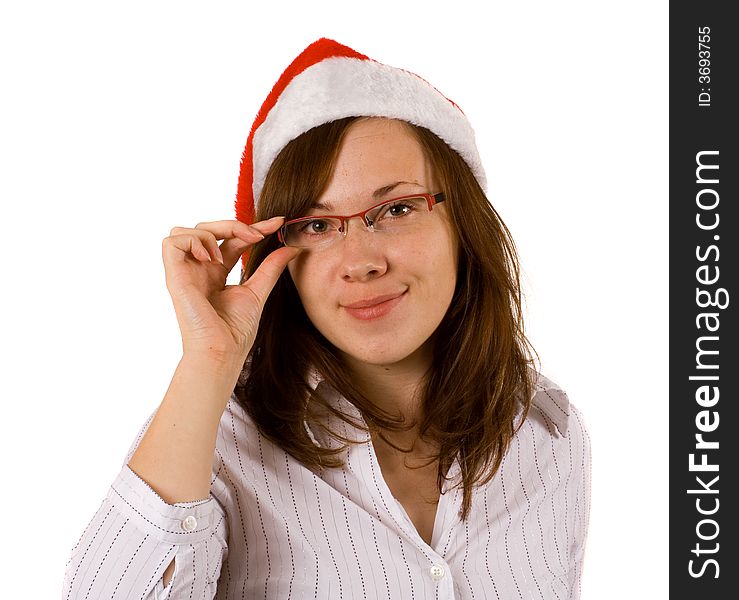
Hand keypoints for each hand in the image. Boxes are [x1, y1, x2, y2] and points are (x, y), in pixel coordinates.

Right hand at [162, 217, 299, 363]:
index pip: (232, 239)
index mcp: (217, 272)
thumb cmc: (236, 330)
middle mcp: (199, 269)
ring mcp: (186, 272)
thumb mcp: (259, 290)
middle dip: (233, 224)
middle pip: (208, 228)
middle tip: (256, 235)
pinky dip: (193, 242)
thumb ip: (271, 266)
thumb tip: (292, 247)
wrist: (223, 350)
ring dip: (210, 233)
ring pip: (185, 230)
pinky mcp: (175, 276)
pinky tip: (209, 259)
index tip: (278, 223)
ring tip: (222, 256)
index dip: (253, 227)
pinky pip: (171, 242)